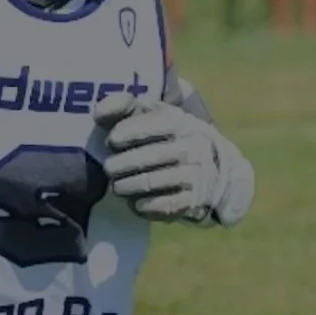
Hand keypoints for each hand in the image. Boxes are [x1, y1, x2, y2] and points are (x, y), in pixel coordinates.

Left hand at [92, 93, 252, 225]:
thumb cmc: (173, 138)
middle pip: (139, 159)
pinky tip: (136, 200)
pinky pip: (157, 206)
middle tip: (110, 168)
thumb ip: (125, 107)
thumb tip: (98, 112)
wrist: (217, 169)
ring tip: (118, 185)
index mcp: (178, 121)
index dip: (118, 136)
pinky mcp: (192, 201)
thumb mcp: (156, 115)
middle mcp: (189, 147)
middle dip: (116, 166)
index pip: (138, 128)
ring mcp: (194, 176)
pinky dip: (140, 205)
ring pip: (146, 184)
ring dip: (124, 187)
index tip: (113, 142)